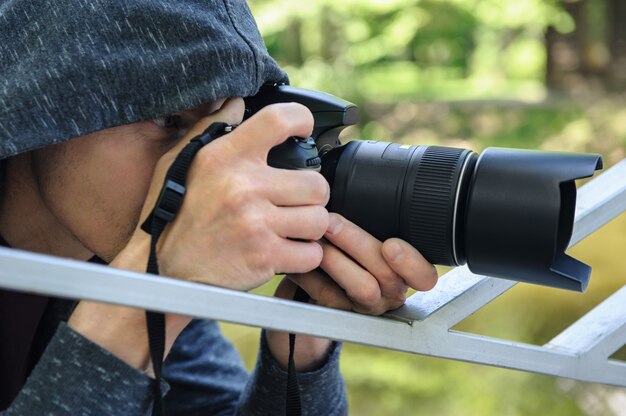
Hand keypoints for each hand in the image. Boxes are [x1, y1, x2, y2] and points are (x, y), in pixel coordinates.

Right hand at [71, 98, 331, 369]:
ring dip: (310, 226)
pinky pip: (311, 253)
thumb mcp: (181, 162)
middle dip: (311, 194)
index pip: (279, 120)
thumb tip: (235, 102)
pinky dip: (304, 255)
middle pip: (317, 182)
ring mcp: (257, 224)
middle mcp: (244, 187)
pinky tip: (286, 251)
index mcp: (225, 157)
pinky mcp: (265, 257)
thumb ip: (211, 128)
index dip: (302, 120)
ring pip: (319, 219)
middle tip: (296, 201)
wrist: (164, 271)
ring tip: (291, 228)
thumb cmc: (173, 214)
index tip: (304, 130)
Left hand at [266, 212, 436, 369]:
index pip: (424, 276)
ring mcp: (366, 306)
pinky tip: (299, 256)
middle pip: (386, 274)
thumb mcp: (368, 236)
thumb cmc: (351, 251)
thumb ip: (373, 223)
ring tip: (316, 238)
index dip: (411, 262)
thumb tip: (359, 189)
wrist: (321, 286)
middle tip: (331, 222)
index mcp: (406, 273)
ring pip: (361, 287)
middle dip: (357, 243)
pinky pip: (328, 296)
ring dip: (337, 259)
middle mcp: (391, 292)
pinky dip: (311, 274)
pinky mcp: (340, 313)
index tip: (391, 245)